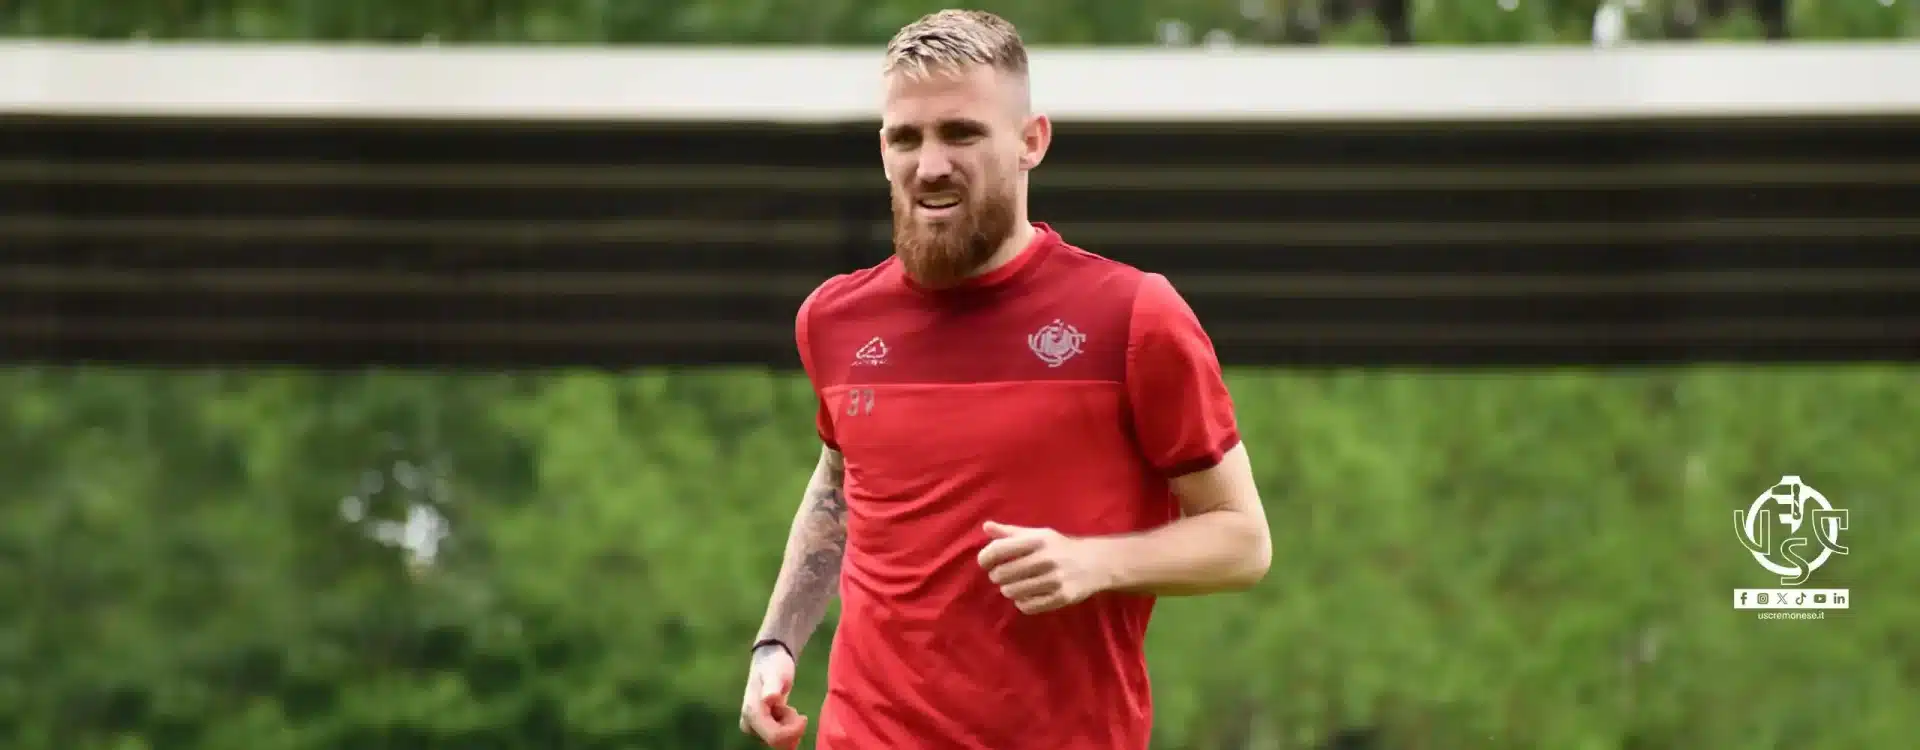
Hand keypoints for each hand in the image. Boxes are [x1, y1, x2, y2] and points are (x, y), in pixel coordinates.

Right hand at [739, 645, 807, 748]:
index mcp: (751, 713)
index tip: (804, 717)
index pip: (775, 737)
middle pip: (777, 742)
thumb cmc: (773, 665)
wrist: (769, 662)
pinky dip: (788, 728)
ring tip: (786, 706)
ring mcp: (755, 729)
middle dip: (790, 728)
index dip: (793, 731)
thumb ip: (772, 686)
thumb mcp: (776, 672)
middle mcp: (749, 725)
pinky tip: (785, 712)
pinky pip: (780, 739)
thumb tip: (769, 698)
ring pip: (780, 742)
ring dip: (789, 726)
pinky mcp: (761, 730)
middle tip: (791, 707)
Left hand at [976, 521, 1110, 614]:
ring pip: (1012, 592)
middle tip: (1003, 575)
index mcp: (1037, 540)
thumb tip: (986, 527)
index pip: (999, 549)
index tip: (985, 563)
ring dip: (1008, 590)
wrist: (1097, 563)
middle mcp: (1045, 559)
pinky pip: (1027, 606)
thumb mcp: (1039, 535)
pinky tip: (1027, 596)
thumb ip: (1011, 533)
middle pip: (1002, 574)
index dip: (985, 558)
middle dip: (997, 576)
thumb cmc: (1061, 547)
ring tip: (1015, 585)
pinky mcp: (1061, 598)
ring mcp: (1054, 580)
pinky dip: (1022, 603)